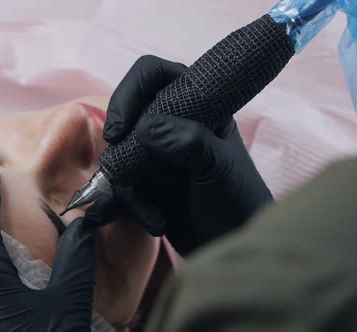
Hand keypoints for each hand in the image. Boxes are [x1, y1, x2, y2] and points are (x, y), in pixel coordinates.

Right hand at [99, 55, 272, 254]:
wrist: (234, 246)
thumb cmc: (238, 201)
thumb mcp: (219, 167)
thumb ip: (188, 142)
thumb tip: (144, 128)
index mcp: (197, 104)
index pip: (153, 75)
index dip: (131, 92)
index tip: (120, 129)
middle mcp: (172, 123)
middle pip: (127, 114)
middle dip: (122, 145)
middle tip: (118, 168)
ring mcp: (156, 153)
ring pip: (120, 154)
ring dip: (129, 186)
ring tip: (154, 213)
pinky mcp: (144, 183)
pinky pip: (121, 184)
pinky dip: (134, 205)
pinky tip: (157, 222)